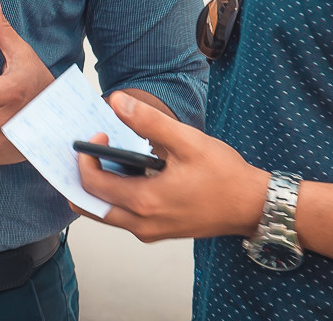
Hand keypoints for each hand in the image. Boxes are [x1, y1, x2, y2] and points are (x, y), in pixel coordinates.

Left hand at [72, 92, 269, 241]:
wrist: (251, 205)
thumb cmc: (224, 175)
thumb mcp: (187, 141)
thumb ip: (148, 121)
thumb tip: (117, 102)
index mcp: (145, 201)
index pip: (92, 184)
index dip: (85, 157)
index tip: (99, 134)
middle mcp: (141, 223)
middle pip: (90, 205)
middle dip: (81, 177)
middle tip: (86, 152)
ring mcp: (149, 230)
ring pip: (106, 214)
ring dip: (97, 188)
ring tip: (103, 159)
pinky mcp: (158, 231)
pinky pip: (124, 217)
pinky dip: (116, 196)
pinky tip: (128, 172)